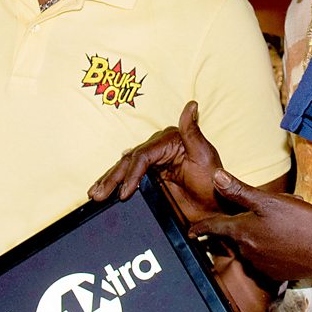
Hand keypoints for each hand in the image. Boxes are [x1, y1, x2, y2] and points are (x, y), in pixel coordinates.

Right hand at [89, 101, 224, 221]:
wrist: (217, 206)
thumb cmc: (214, 181)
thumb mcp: (205, 156)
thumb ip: (193, 131)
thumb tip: (191, 105)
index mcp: (170, 140)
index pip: (143, 156)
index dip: (131, 173)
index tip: (125, 192)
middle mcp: (159, 149)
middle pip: (129, 162)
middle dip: (112, 178)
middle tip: (98, 194)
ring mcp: (154, 164)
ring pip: (125, 169)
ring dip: (109, 180)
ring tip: (94, 194)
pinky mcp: (152, 178)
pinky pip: (129, 178)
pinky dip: (115, 183)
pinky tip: (102, 188)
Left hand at [190, 168, 311, 283]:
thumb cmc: (300, 223)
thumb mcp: (269, 201)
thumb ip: (241, 191)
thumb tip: (216, 177)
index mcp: (242, 231)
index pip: (214, 228)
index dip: (201, 228)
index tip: (190, 232)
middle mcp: (247, 251)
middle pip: (233, 237)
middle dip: (237, 227)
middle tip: (250, 216)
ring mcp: (260, 264)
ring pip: (249, 247)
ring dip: (255, 237)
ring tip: (275, 224)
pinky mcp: (275, 273)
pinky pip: (264, 258)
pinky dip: (268, 248)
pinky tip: (283, 240)